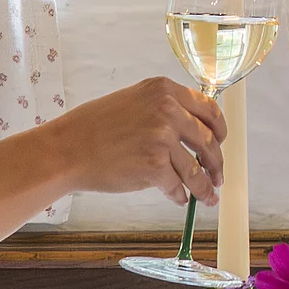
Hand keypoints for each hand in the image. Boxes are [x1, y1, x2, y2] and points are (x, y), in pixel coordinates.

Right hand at [10, 77, 225, 205]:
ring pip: (197, 169)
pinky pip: (178, 186)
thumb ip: (163, 109)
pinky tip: (179, 198)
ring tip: (208, 196)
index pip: (208, 108)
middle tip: (218, 175)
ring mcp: (162, 137)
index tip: (221, 141)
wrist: (66, 149)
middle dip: (216, 163)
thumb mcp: (133, 102)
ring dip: (205, 186)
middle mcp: (167, 109)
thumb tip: (193, 131)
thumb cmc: (93, 128)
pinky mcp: (155, 165)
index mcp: (163, 89)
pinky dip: (180, 195)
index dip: (220, 129)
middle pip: (209, 140)